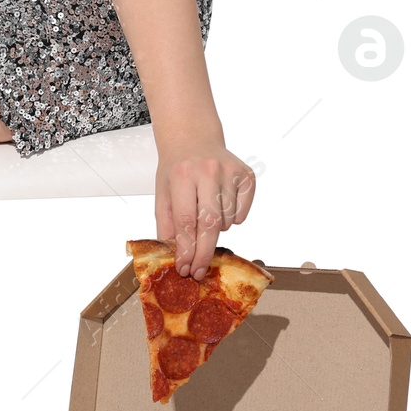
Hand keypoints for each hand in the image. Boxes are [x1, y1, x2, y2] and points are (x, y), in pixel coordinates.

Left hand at [154, 136, 256, 279]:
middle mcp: (209, 171)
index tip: (184, 268)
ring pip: (226, 222)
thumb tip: (178, 256)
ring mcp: (231, 172)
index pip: (186, 220)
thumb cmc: (176, 170)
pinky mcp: (248, 176)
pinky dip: (231, 219)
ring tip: (204, 212)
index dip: (186, 249)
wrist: (193, 138)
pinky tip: (220, 204)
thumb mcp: (162, 193)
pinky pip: (241, 215)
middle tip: (198, 272)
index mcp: (183, 175)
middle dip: (203, 253)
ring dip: (214, 230)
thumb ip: (167, 224)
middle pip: (210, 224)